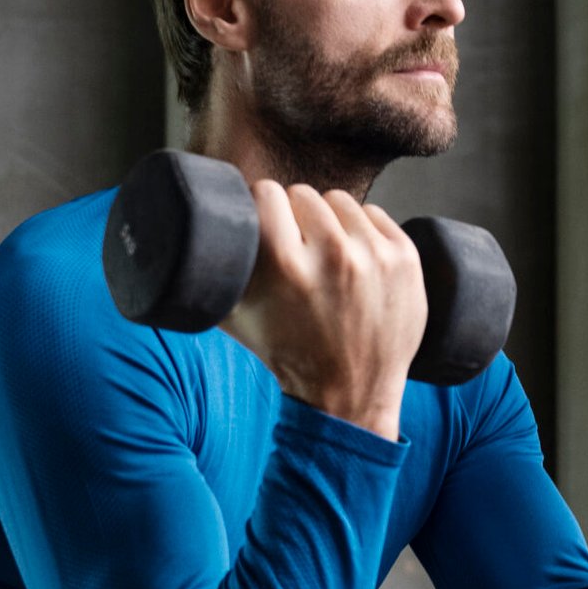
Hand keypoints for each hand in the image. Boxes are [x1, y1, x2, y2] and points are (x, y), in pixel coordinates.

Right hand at [222, 183, 426, 440]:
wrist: (349, 396)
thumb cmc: (286, 356)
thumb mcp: (235, 319)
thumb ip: (213, 276)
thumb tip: (182, 237)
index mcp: (284, 266)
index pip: (267, 192)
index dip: (261, 203)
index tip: (263, 217)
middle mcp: (332, 255)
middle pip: (304, 194)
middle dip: (296, 215)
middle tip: (296, 243)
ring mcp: (374, 256)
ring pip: (341, 201)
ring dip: (330, 219)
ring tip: (326, 252)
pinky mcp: (405, 258)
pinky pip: (376, 214)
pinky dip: (364, 232)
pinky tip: (357, 259)